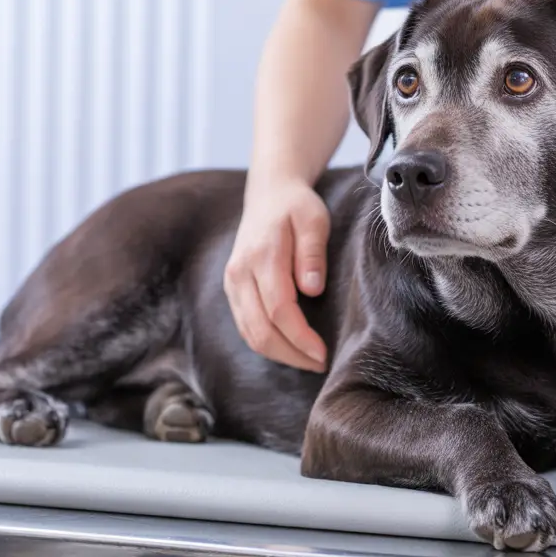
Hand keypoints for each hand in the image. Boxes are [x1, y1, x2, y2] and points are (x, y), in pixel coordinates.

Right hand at [224, 177, 329, 371]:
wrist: (269, 192)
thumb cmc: (296, 206)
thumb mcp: (314, 219)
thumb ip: (313, 253)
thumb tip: (312, 288)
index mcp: (261, 256)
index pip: (278, 310)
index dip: (300, 337)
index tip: (323, 353)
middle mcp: (240, 273)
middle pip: (260, 330)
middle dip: (291, 354)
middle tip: (320, 364)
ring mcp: (232, 282)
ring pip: (249, 333)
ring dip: (279, 354)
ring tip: (308, 360)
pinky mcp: (232, 289)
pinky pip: (245, 326)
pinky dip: (266, 343)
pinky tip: (290, 347)